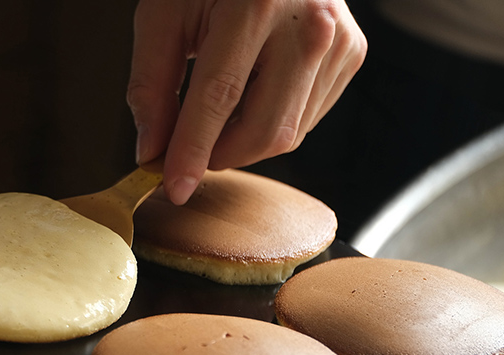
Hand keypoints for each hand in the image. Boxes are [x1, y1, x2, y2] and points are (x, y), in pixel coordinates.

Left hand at [128, 0, 366, 203]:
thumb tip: (152, 148)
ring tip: (216, 114)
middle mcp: (308, 24)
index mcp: (256, 4)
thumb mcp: (164, 15)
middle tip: (187, 154)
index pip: (219, 99)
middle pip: (264, 130)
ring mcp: (338, 41)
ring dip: (242, 143)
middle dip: (219, 157)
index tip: (173, 187)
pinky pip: (307, 119)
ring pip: (288, 133)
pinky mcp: (351, 54)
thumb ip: (151, 84)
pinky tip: (251, 97)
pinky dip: (271, 124)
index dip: (193, 151)